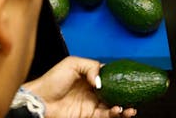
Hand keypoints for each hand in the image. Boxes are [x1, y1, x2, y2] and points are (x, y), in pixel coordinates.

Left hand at [22, 56, 136, 117]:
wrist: (40, 101)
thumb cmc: (51, 81)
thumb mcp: (72, 63)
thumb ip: (91, 67)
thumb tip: (102, 80)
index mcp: (90, 76)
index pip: (110, 75)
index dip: (120, 76)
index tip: (129, 77)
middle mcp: (93, 90)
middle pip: (115, 91)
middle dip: (126, 94)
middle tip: (135, 95)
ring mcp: (92, 103)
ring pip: (114, 105)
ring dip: (124, 107)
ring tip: (130, 108)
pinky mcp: (89, 115)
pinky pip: (106, 115)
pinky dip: (115, 114)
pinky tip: (118, 110)